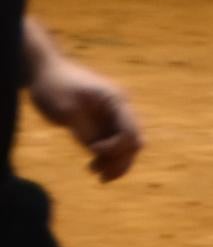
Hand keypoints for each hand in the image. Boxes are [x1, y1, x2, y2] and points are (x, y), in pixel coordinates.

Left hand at [30, 54, 140, 182]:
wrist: (44, 70)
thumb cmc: (54, 86)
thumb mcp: (66, 110)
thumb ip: (84, 130)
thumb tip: (97, 150)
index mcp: (117, 101)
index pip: (131, 132)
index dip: (116, 147)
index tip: (92, 149)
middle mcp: (119, 109)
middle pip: (134, 141)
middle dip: (122, 160)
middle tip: (102, 176)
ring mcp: (111, 116)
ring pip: (126, 145)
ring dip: (116, 162)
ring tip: (98, 175)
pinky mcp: (100, 123)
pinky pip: (112, 144)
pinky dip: (107, 158)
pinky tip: (93, 167)